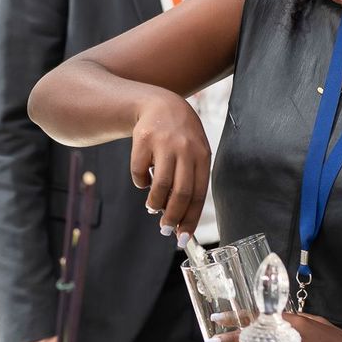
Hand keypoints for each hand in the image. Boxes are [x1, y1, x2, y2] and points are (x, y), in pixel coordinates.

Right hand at [128, 91, 211, 238]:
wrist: (160, 104)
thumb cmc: (180, 137)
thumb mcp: (193, 153)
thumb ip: (189, 181)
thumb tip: (178, 218)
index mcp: (202, 156)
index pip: (199, 194)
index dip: (190, 219)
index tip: (183, 237)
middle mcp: (186, 149)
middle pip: (181, 193)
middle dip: (172, 216)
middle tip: (165, 229)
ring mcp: (164, 143)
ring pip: (160, 186)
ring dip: (155, 203)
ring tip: (153, 207)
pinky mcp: (143, 140)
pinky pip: (139, 172)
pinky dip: (141, 183)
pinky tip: (144, 180)